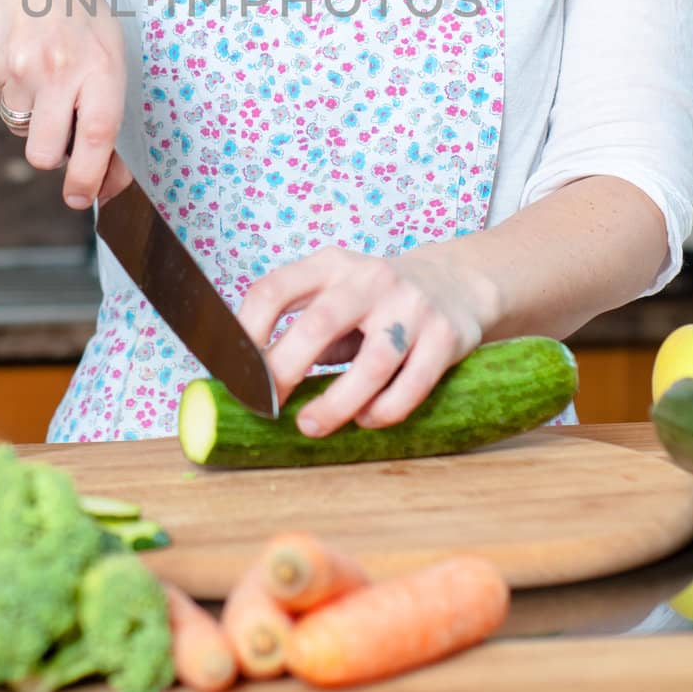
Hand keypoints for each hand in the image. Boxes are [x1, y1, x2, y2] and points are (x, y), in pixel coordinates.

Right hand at [0, 0, 130, 207]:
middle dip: (49, 153)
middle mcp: (58, 68)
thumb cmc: (74, 8)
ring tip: (40, 66)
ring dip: (29, 111)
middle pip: (44, 153)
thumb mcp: (107, 50)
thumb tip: (109, 184)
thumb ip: (108, 116)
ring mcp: (17, 66)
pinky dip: (8, 88)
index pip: (97, 136)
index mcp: (100, 63)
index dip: (90, 176)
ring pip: (18, 128)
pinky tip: (17, 50)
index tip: (83, 199)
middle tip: (57, 125)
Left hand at [236, 246, 497, 437]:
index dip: (248, 330)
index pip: (275, 289)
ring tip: (311, 425)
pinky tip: (368, 419)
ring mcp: (411, 305)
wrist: (456, 283)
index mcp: (330, 265)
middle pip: (320, 324)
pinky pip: (413, 383)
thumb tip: (256, 382)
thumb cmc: (378, 301)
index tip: (236, 370)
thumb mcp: (336, 296)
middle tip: (270, 405)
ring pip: (372, 362)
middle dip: (286, 369)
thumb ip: (303, 329)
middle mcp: (370, 278)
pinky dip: (385, 409)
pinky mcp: (445, 335)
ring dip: (337, 402)